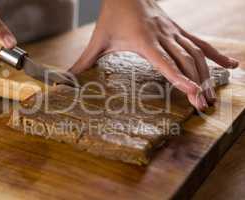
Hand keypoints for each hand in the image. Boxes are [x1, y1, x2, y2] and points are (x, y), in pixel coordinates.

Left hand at [70, 0, 238, 110]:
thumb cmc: (112, 14)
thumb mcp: (98, 40)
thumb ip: (83, 62)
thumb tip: (65, 81)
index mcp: (144, 41)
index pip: (165, 62)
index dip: (179, 77)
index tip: (193, 92)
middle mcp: (163, 37)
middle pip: (185, 61)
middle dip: (197, 84)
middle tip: (204, 106)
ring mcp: (174, 32)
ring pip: (196, 54)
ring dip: (207, 75)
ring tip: (213, 97)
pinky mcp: (178, 30)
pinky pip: (201, 43)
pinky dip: (216, 55)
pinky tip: (231, 65)